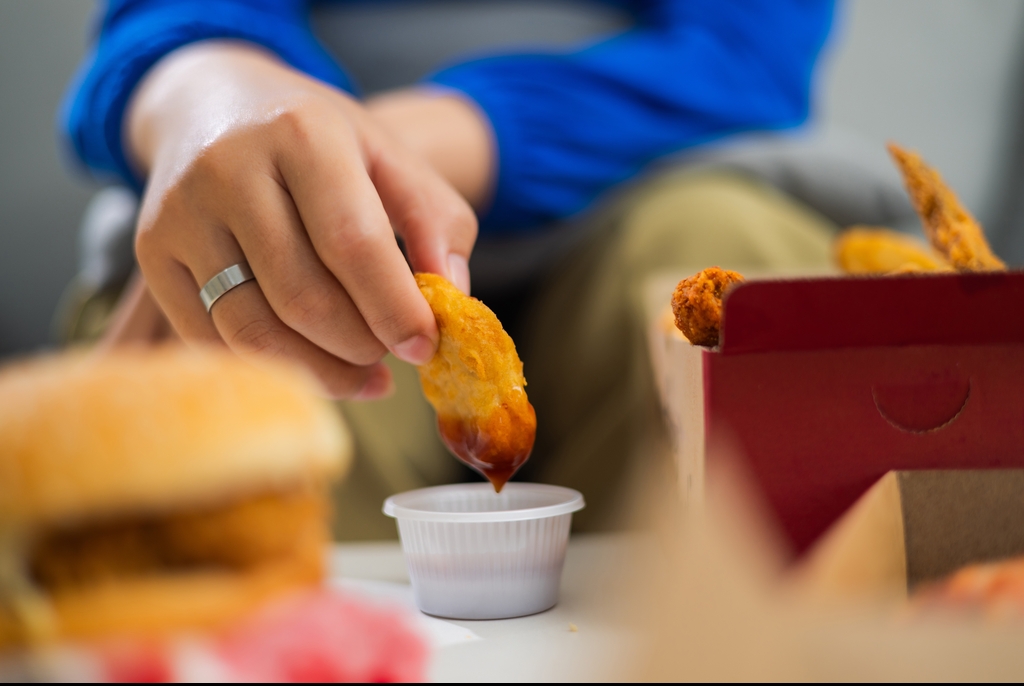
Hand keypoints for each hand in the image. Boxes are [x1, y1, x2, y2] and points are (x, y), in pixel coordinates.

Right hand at [125, 41, 478, 397]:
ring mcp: (181, 213)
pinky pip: (211, 337)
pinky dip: (270, 364)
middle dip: (360, 345)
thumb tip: (451, 298)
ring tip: (363, 375)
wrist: (210, 102)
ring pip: (252, 328)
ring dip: (319, 370)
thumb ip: (436, 220)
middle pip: (302, 297)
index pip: (353, 243)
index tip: (425, 346)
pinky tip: (309, 363)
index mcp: (302, 135)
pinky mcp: (151, 251)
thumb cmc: (315, 137)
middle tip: (391, 357)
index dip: (394, 308)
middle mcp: (229, 169)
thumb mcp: (388, 154)